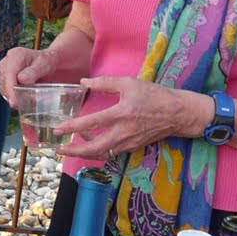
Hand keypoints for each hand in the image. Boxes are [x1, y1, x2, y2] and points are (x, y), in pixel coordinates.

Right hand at [0, 46, 50, 103]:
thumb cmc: (47, 62)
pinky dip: (13, 96)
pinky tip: (22, 97)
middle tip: (25, 103)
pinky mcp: (4, 79)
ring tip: (27, 98)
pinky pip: (5, 91)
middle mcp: (7, 62)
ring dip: (13, 96)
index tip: (14, 102)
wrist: (48, 63)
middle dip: (13, 94)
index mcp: (16, 55)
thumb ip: (33, 71)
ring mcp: (4, 71)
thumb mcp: (44, 64)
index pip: (9, 73)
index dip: (10, 89)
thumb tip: (21, 80)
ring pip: (3, 88)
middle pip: (4, 82)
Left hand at [60, 77, 204, 158]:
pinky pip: (110, 153)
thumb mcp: (130, 83)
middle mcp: (123, 132)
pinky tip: (90, 144)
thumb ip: (105, 82)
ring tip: (70, 148)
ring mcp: (128, 143)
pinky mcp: (131, 148)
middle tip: (58, 149)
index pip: (91, 122)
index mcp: (121, 113)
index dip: (72, 126)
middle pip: (93, 148)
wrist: (178, 113)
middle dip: (74, 150)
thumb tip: (83, 81)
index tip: (59, 129)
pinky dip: (97, 151)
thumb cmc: (155, 95)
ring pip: (101, 154)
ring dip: (84, 153)